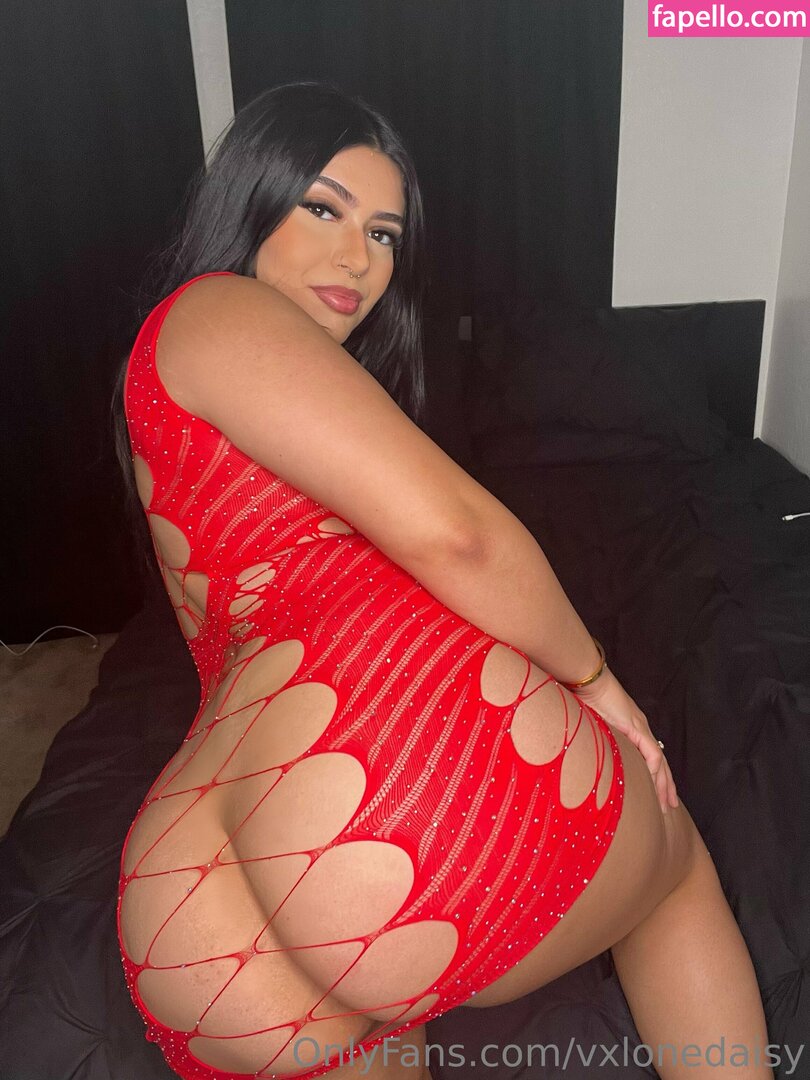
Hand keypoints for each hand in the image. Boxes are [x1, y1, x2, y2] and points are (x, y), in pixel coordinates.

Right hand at [572, 668, 678, 813]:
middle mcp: (640, 729)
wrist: (588, 681)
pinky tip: (655, 785)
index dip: (654, 776)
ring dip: (664, 783)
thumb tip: (587, 762)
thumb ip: (595, 742)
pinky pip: (651, 753)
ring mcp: (640, 727)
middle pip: (659, 762)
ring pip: (659, 761)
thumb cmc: (585, 700)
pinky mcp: (637, 727)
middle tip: (669, 806)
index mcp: (631, 729)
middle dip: (665, 785)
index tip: (656, 795)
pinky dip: (654, 770)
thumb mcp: (592, 728)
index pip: (648, 757)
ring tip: (667, 803)